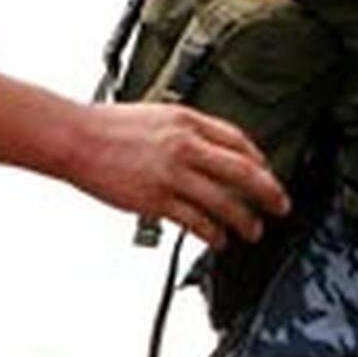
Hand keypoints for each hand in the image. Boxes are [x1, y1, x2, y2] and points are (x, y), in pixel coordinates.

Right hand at [65, 104, 290, 249]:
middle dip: (269, 192)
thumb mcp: (157, 116)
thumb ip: (186, 132)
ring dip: (245, 220)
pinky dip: (213, 234)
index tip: (268, 175)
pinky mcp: (156, 199)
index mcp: (187, 121)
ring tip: (253, 231)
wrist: (75, 138)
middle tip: (282, 206)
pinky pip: (196, 222)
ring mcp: (172, 174)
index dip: (260, 162)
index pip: (239, 141)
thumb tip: (210, 151)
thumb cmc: (109, 127)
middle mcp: (185, 145)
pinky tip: (218, 240)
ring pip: (224, 202)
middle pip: (244, 171)